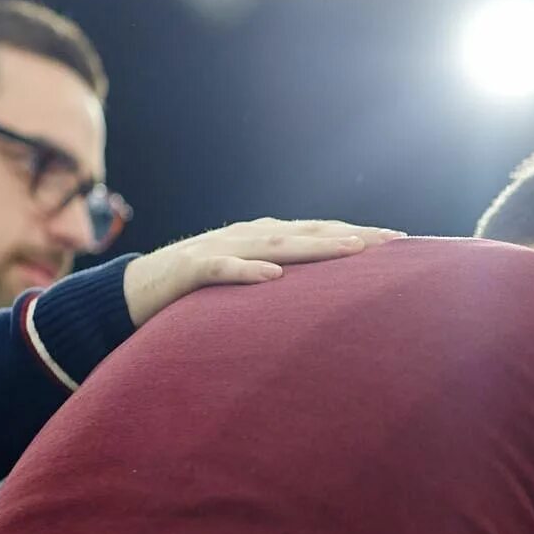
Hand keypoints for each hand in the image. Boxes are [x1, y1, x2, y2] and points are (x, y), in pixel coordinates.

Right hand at [123, 218, 403, 327]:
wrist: (132, 292)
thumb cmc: (198, 292)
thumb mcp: (247, 282)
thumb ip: (283, 284)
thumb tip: (330, 300)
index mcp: (263, 238)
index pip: (318, 232)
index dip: (357, 235)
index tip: (401, 242)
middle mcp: (247, 236)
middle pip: (307, 233)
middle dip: (351, 235)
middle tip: (393, 242)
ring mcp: (219, 249)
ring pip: (273, 245)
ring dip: (314, 247)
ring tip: (351, 250)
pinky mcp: (190, 270)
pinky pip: (220, 269)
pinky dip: (246, 271)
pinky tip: (272, 277)